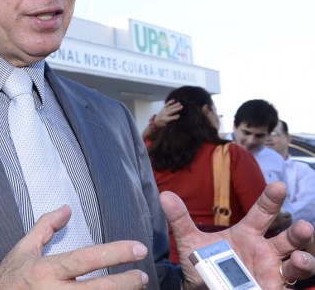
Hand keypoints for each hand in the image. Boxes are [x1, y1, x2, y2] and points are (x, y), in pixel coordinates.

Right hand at [0, 205, 149, 288]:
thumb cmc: (8, 279)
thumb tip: (67, 208)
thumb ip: (46, 227)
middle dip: (126, 283)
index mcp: (47, 270)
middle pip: (99, 289)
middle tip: (144, 275)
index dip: (115, 254)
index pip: (87, 259)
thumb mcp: (24, 249)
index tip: (137, 248)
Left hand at [143, 100, 182, 138]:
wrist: (156, 122)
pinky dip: (169, 102)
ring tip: (179, 103)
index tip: (179, 116)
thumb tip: (178, 117)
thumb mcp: (168, 125)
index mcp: (165, 120)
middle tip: (181, 107)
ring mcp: (163, 111)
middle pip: (171, 111)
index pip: (170, 118)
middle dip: (176, 109)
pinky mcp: (163, 108)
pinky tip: (173, 100)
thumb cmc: (163, 124)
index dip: (174, 117)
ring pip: (169, 107)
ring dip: (175, 105)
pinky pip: (166, 105)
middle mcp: (164, 114)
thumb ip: (172, 121)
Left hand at [161, 182, 314, 289]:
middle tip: (304, 227)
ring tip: (299, 260)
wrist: (201, 287)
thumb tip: (165, 195)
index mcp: (248, 233)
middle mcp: (264, 250)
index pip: (262, 212)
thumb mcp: (190, 242)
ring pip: (295, 265)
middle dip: (299, 233)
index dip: (271, 199)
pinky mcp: (270, 289)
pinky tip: (282, 287)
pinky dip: (288, 288)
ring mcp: (270, 271)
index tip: (278, 186)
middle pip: (288, 238)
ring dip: (303, 262)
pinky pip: (286, 289)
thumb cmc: (202, 262)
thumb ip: (180, 219)